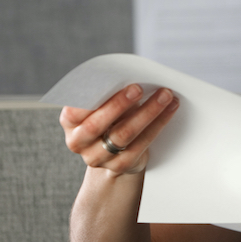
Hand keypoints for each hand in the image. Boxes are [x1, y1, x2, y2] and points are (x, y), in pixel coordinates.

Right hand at [59, 84, 178, 175]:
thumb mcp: (103, 105)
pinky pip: (141, 144)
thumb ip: (108, 93)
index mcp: (70, 122)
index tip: (109, 83)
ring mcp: (98, 157)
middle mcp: (78, 142)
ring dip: (147, 112)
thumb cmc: (110, 118)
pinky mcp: (120, 165)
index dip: (92, 98)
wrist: (115, 154)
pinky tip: (170, 109)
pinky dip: (158, 124)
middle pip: (96, 125)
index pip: (74, 111)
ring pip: (123, 134)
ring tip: (165, 95)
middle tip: (139, 87)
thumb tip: (130, 76)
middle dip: (119, 104)